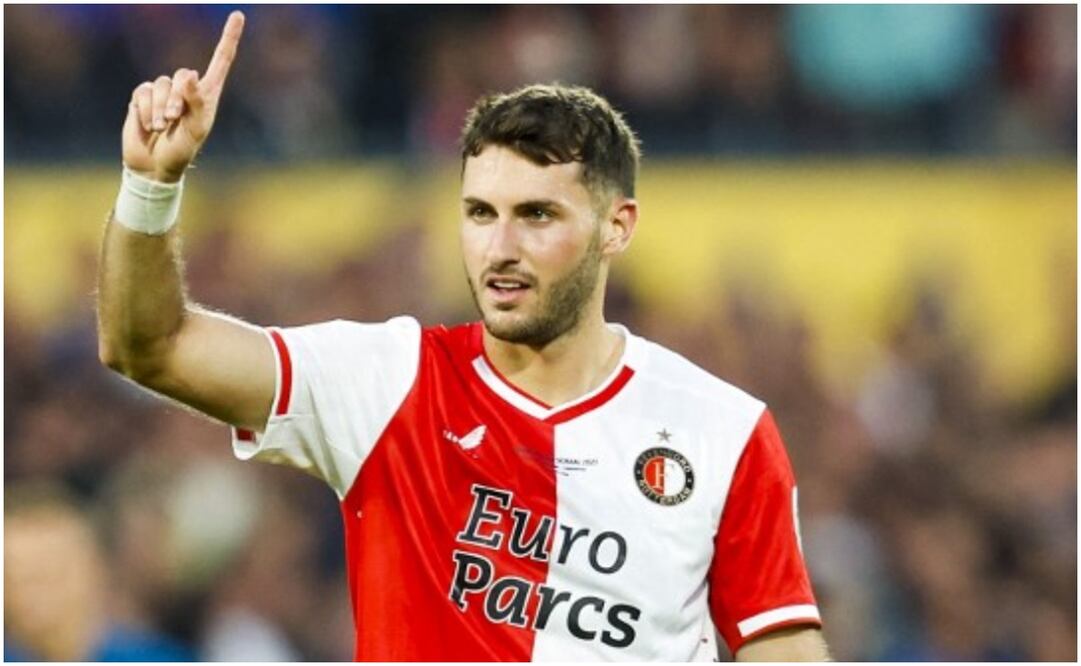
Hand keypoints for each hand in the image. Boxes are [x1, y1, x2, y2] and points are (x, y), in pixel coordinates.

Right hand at [122, 11, 244, 182]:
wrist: (154, 166)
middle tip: (174, 120)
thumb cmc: (182, 150)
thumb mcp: (196, 129)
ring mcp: (163, 92)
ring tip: (161, 127)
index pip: (221, 60)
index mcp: (208, 95)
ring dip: (160, 109)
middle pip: (183, 74)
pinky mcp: (142, 97)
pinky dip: (145, 110)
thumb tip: (190, 74)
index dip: (229, 38)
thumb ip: (196, 102)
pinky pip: (143, 92)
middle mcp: (186, 89)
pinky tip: (148, 125)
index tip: (238, 15)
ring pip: (161, 84)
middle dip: (177, 99)